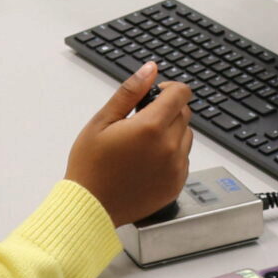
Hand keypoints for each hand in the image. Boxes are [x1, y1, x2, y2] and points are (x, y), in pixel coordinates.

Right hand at [65, 62, 194, 225]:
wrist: (90, 207)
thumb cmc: (90, 165)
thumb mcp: (103, 121)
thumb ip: (130, 92)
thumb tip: (150, 70)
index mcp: (151, 127)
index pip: (181, 94)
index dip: (170, 89)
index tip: (156, 95)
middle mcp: (169, 147)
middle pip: (184, 113)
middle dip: (168, 110)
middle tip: (142, 120)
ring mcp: (176, 168)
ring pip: (186, 136)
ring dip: (172, 132)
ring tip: (143, 143)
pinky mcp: (176, 184)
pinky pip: (184, 159)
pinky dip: (172, 154)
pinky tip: (147, 161)